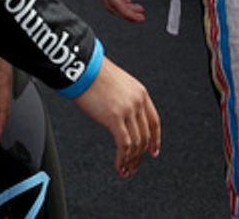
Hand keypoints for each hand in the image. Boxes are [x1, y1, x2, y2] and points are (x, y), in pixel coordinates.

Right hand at [72, 57, 160, 177]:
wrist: (83, 68)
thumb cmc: (93, 74)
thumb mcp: (117, 85)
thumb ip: (124, 100)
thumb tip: (121, 119)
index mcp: (140, 93)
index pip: (154, 121)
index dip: (155, 139)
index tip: (153, 151)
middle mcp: (138, 102)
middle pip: (145, 136)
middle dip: (140, 155)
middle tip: (133, 166)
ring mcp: (128, 110)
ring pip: (136, 143)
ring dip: (131, 160)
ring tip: (125, 169)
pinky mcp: (115, 117)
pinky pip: (124, 145)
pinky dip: (122, 159)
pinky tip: (119, 165)